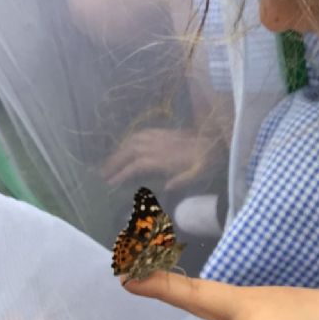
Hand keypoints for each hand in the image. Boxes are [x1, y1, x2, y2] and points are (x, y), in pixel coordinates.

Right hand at [102, 128, 222, 188]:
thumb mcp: (198, 174)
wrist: (216, 140)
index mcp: (165, 157)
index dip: (122, 173)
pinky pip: (142, 132)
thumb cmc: (207, 162)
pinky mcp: (164, 132)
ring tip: (110, 161)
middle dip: (115, 161)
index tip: (111, 182)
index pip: (137, 164)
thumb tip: (166, 187)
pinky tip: (126, 145)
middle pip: (130, 150)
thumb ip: (182, 180)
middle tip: (102, 173)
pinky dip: (130, 138)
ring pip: (134, 140)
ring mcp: (161, 136)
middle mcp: (159, 145)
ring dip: (120, 150)